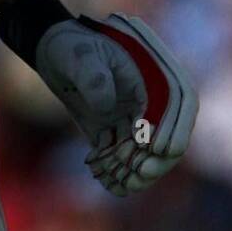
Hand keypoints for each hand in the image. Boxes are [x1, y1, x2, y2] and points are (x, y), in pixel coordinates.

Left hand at [35, 12, 198, 196]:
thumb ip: (95, 77)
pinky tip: (105, 181)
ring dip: (135, 172)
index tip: (156, 147)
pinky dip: (116, 171)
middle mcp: (146, 102)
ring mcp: (130, 119)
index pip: (178, 106)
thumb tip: (106, 107)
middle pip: (166, 136)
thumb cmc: (73, 46)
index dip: (173, 128)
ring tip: (120, 184)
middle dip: (157, 160)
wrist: (53, 53)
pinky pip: (121, 157)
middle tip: (140, 174)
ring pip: (143, 154)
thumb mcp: (82, 55)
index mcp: (151, 78)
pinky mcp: (113, 132)